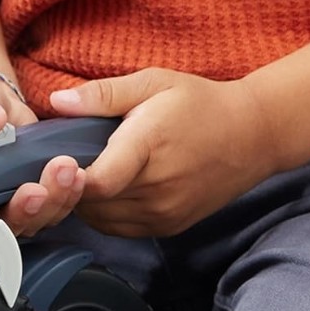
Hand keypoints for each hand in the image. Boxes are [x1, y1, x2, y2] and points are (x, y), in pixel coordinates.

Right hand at [0, 66, 85, 235]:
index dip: (2, 218)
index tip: (29, 195)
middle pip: (13, 224)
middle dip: (38, 208)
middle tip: (55, 176)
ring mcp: (13, 198)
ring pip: (37, 218)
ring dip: (58, 200)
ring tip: (71, 169)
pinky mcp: (37, 189)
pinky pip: (55, 204)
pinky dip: (69, 193)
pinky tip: (79, 174)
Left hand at [50, 68, 276, 236]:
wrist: (254, 135)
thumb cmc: (199, 103)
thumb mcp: (153, 83)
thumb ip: (103, 94)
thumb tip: (57, 103)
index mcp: (149, 146)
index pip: (98, 182)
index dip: (68, 178)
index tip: (55, 162)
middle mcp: (158, 187)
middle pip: (91, 203)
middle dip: (68, 187)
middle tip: (59, 165)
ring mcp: (165, 212)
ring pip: (100, 219)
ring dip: (83, 202)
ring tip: (83, 174)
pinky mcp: (169, 226)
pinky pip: (118, 228)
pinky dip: (103, 213)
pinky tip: (103, 190)